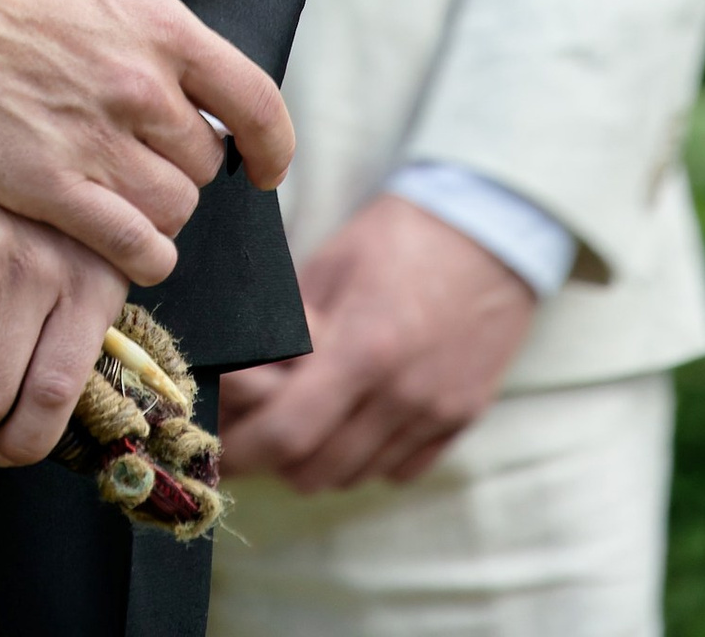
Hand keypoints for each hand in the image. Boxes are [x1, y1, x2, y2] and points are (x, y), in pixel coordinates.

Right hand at [0, 0, 289, 288]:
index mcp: (158, 23)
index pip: (254, 101)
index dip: (273, 144)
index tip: (267, 163)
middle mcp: (138, 86)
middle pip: (206, 162)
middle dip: (187, 163)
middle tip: (152, 157)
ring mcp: (93, 139)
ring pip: (173, 207)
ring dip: (160, 208)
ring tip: (131, 197)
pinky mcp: (45, 184)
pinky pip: (128, 245)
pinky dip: (139, 255)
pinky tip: (123, 244)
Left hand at [215, 192, 541, 489]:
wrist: (491, 229)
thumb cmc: (400, 236)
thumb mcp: (330, 267)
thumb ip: (290, 330)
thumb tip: (241, 376)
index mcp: (364, 347)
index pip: (289, 432)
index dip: (242, 448)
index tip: (214, 444)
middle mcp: (403, 395)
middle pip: (318, 470)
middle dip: (272, 460)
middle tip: (248, 434)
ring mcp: (437, 414)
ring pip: (356, 476)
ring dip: (318, 461)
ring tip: (297, 425)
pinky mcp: (461, 420)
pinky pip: (399, 470)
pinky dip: (365, 458)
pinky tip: (350, 421)